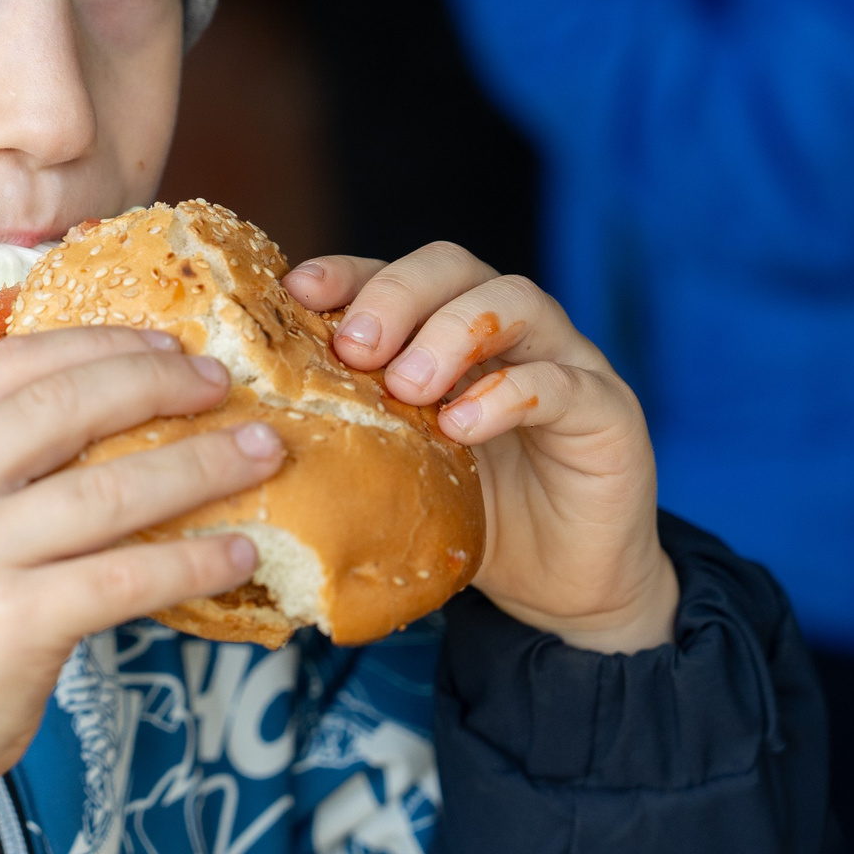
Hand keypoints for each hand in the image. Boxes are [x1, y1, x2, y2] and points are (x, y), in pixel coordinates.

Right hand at [0, 327, 281, 853]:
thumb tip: (104, 413)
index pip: (14, 364)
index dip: (101, 345)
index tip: (165, 344)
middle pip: (67, 407)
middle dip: (160, 386)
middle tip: (223, 386)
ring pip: (111, 489)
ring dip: (203, 466)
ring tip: (260, 455)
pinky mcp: (13, 624)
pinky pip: (127, 576)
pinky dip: (194, 560)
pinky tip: (237, 552)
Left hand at [284, 243, 676, 653]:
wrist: (562, 588)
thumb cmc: (469, 517)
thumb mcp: (394, 469)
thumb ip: (346, 433)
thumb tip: (244, 432)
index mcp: (446, 333)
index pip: (394, 274)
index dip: (348, 272)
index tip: (299, 289)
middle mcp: (508, 330)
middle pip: (454, 265)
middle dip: (397, 294)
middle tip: (356, 349)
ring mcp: (565, 360)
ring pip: (515, 301)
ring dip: (451, 334)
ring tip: (408, 388)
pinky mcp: (608, 410)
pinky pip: (562, 381)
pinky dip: (508, 395)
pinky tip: (463, 427)